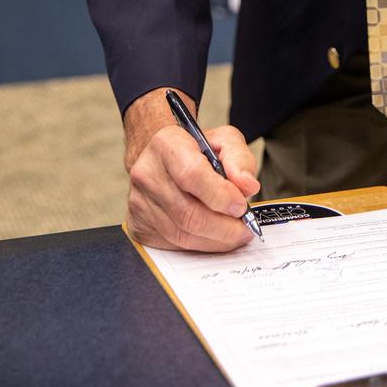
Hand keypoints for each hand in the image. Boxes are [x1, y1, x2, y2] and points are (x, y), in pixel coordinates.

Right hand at [123, 88, 260, 251]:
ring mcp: (139, 202)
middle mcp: (147, 173)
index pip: (192, 174)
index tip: (242, 205)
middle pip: (187, 213)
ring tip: (235, 235)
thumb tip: (248, 186)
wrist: (164, 158)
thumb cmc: (195, 149)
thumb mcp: (223, 140)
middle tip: (245, 228)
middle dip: (224, 227)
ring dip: (215, 241)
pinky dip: (200, 246)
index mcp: (167, 144)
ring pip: (181, 235)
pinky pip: (173, 246)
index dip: (220, 195)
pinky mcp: (138, 225)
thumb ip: (240, 159)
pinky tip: (214, 238)